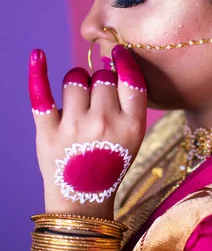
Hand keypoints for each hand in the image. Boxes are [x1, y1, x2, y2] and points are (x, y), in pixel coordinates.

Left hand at [29, 45, 146, 217]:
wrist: (83, 199)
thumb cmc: (110, 162)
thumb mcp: (134, 137)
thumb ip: (129, 104)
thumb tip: (112, 62)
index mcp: (131, 125)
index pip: (130, 80)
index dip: (124, 61)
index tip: (118, 52)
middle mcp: (104, 124)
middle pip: (101, 77)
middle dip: (98, 83)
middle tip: (96, 103)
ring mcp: (74, 127)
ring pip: (74, 79)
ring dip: (76, 84)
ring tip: (77, 104)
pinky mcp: (47, 132)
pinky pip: (41, 95)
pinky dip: (38, 73)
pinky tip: (38, 56)